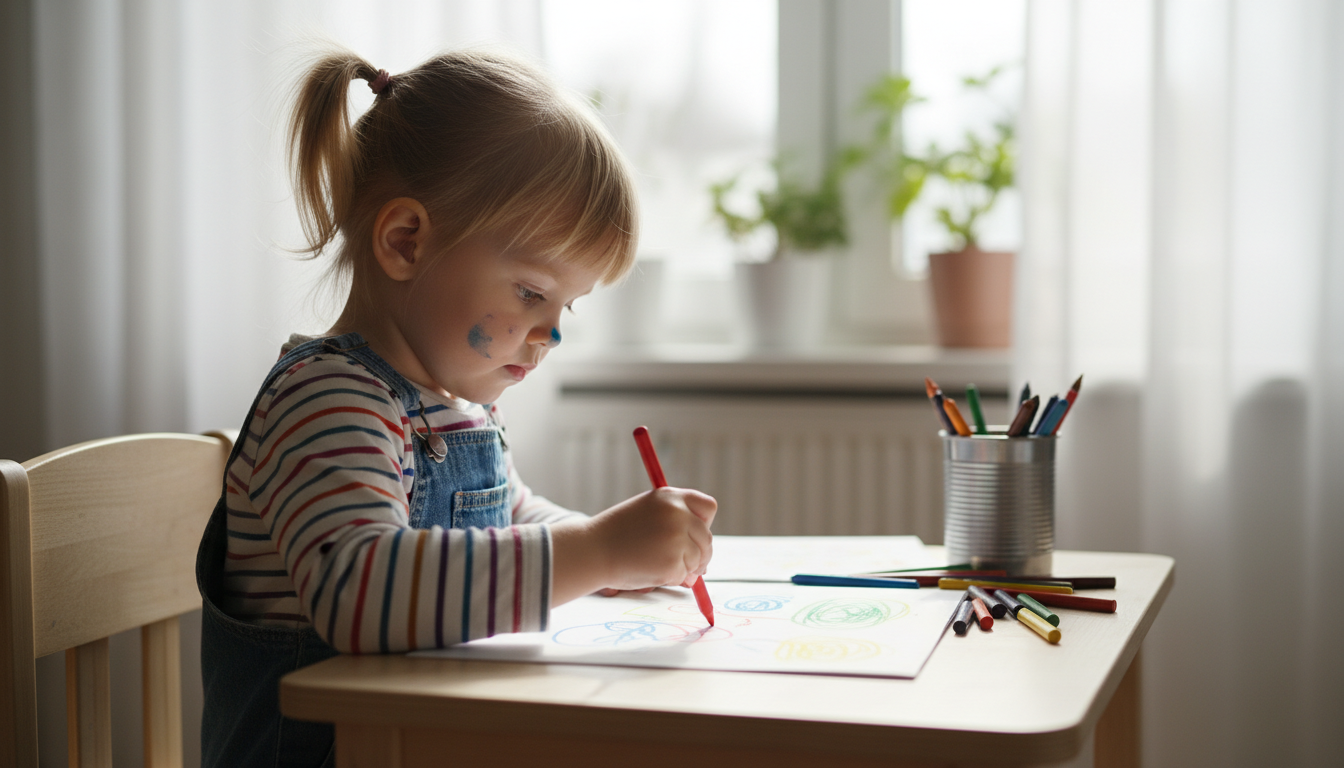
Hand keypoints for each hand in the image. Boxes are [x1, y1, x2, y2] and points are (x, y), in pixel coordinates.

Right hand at [549, 487, 715, 604]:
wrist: (591, 551)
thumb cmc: (616, 535)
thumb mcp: (646, 513)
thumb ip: (674, 525)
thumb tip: (703, 561)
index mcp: (671, 497)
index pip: (708, 507)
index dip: (703, 523)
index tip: (693, 534)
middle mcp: (678, 514)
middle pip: (706, 538)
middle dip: (698, 554)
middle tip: (681, 563)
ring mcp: (677, 539)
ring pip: (698, 560)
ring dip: (684, 568)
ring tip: (655, 564)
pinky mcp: (673, 563)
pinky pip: (683, 576)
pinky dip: (670, 579)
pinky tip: (648, 571)